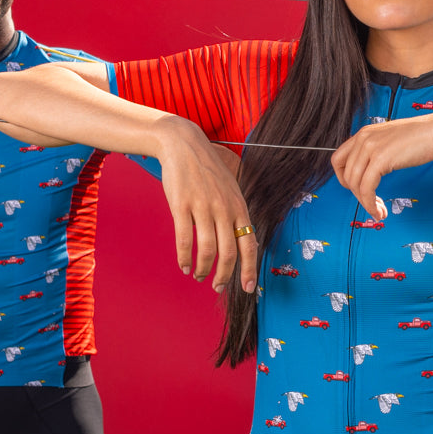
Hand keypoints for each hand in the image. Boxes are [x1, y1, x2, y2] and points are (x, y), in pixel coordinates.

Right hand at [154, 119, 259, 291]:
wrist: (184, 145)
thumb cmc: (207, 170)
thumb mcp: (230, 189)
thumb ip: (235, 214)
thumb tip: (240, 243)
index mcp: (239, 207)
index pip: (250, 244)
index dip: (250, 269)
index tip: (248, 288)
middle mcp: (224, 209)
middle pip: (229, 252)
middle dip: (225, 275)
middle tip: (218, 286)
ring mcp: (203, 207)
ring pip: (208, 250)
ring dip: (204, 269)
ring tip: (198, 275)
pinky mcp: (182, 205)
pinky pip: (185, 239)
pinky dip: (184, 257)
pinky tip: (184, 265)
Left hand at [330, 113, 432, 220]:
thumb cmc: (422, 137)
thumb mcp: (390, 141)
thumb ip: (376, 152)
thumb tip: (369, 172)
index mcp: (364, 134)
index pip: (337, 159)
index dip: (343, 179)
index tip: (357, 189)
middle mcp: (363, 139)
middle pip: (345, 175)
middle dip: (356, 194)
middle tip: (371, 203)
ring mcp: (370, 148)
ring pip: (354, 184)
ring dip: (365, 203)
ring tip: (379, 211)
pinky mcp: (381, 159)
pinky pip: (366, 188)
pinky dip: (370, 203)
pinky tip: (380, 210)